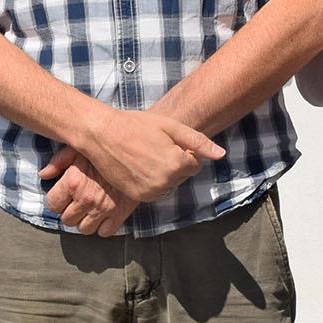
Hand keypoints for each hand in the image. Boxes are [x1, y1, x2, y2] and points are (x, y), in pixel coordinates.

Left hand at [41, 146, 138, 235]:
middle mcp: (86, 198)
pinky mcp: (120, 214)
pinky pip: (104, 232)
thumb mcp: (78, 147)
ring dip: (85, 221)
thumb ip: (58, 161)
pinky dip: (102, 226)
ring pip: (84, 229)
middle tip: (77, 202)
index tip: (63, 196)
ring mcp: (103, 209)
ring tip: (89, 209)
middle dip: (70, 211)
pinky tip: (103, 214)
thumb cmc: (104, 148)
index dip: (56, 200)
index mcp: (73, 182)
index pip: (53, 204)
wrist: (136, 152)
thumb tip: (44, 175)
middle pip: (67, 220)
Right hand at [82, 109, 223, 202]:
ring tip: (144, 155)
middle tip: (153, 146)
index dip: (183, 151)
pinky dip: (150, 181)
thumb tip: (221, 154)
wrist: (101, 134)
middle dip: (174, 163)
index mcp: (177, 164)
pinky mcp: (137, 196)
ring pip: (169, 185)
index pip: (195, 164)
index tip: (166, 141)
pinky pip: (154, 192)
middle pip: (182, 175)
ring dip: (163, 173)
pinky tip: (137, 166)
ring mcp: (150, 192)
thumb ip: (198, 142)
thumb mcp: (170, 127)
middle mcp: (165, 182)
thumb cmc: (135, 125)